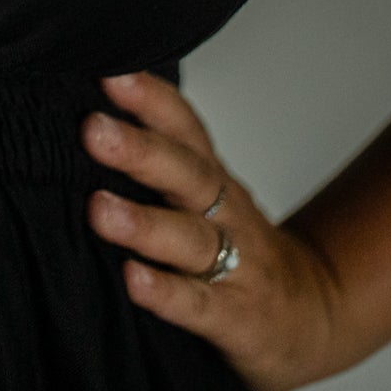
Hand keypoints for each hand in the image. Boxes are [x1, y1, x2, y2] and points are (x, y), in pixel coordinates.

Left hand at [81, 70, 348, 390]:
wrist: (312, 314)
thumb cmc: (235, 245)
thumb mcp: (203, 195)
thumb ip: (153, 160)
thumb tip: (79, 118)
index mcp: (211, 177)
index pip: (183, 127)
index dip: (151, 98)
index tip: (110, 72)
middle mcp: (226, 212)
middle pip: (187, 174)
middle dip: (140, 150)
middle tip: (93, 129)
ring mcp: (236, 264)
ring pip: (191, 238)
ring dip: (144, 223)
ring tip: (98, 208)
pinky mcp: (236, 317)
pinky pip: (199, 304)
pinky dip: (166, 293)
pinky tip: (132, 280)